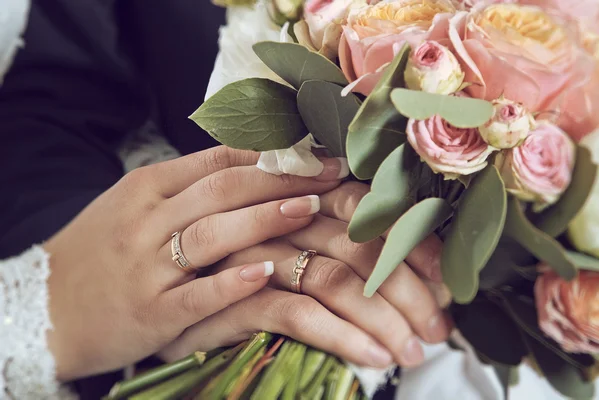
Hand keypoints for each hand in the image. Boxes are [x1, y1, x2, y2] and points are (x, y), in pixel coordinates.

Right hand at [43, 146, 346, 379]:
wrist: (44, 305)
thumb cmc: (100, 251)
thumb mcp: (134, 204)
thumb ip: (186, 185)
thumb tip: (248, 163)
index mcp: (147, 188)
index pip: (216, 160)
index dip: (270, 155)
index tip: (313, 153)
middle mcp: (147, 221)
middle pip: (223, 190)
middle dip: (281, 180)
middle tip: (330, 175)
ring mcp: (146, 268)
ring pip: (212, 235)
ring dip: (263, 218)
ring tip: (309, 208)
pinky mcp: (150, 314)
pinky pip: (196, 295)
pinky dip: (231, 282)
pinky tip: (265, 271)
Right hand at [159, 182, 450, 367]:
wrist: (108, 287)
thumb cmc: (198, 263)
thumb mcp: (252, 239)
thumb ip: (307, 231)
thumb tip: (383, 243)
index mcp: (279, 196)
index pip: (355, 203)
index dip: (403, 235)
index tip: (441, 270)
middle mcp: (264, 218)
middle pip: (353, 244)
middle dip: (404, 287)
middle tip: (439, 325)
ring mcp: (239, 257)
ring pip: (328, 278)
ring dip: (376, 318)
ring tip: (410, 352)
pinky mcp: (218, 302)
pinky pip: (284, 312)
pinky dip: (329, 332)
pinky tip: (364, 354)